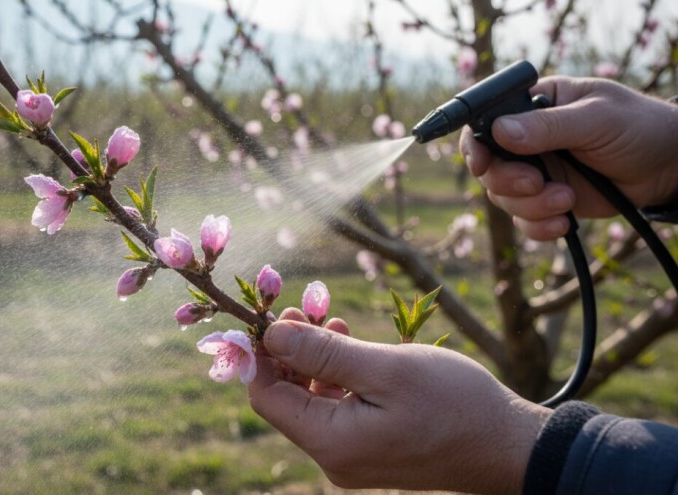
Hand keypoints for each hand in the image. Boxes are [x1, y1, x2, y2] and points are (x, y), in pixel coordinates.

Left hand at [247, 308, 551, 493]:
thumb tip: (271, 335)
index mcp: (330, 441)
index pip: (266, 396)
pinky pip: (337, 411)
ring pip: (312, 402)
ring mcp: (353, 457)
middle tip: (302, 308)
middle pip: (287, 399)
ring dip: (314, 360)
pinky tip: (348, 346)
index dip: (260, 353)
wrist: (509, 446)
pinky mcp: (372, 450)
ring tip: (329, 320)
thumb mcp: (385, 369)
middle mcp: (334, 456)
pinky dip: (336, 378)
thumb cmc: (453, 404)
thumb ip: (323, 354)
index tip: (267, 314)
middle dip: (288, 351)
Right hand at [460, 76, 677, 240]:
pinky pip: (525, 222)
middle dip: (508, 182)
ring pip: (504, 199)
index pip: (484, 123)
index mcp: (532, 107)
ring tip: (567, 200)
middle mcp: (526, 142)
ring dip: (531, 206)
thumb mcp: (596, 118)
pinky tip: (565, 221)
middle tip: (536, 183)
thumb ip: (549, 125)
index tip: (482, 164)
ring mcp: (536, 173)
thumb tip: (501, 132)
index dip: (474, 146)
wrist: (668, 167)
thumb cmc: (638, 127)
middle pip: (489, 169)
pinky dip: (539, 227)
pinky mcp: (548, 202)